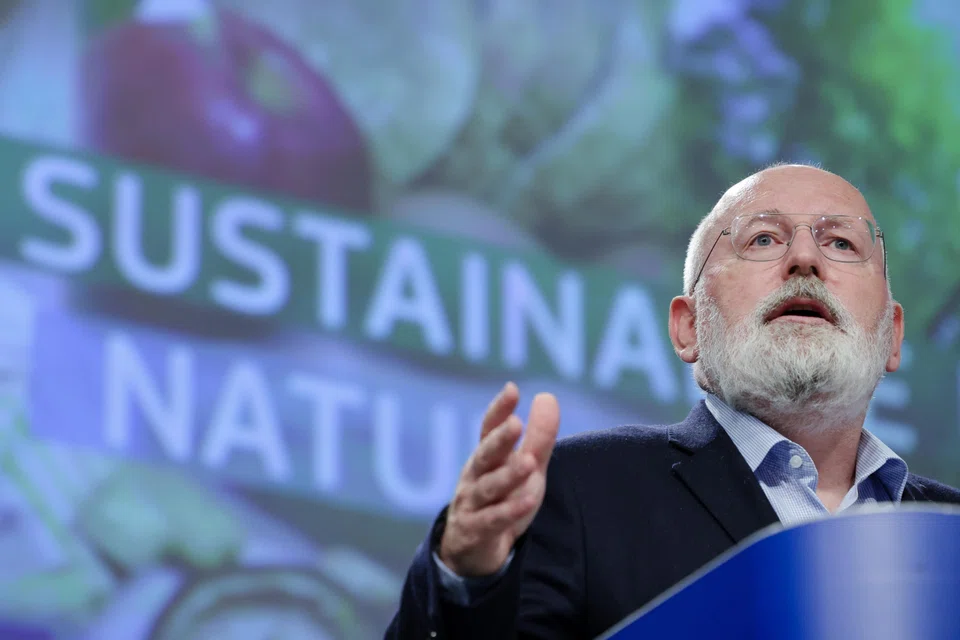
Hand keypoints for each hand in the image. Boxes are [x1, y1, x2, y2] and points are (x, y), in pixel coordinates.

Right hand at [438, 382, 559, 576]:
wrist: (472, 552)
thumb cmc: (502, 499)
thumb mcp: (524, 467)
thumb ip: (538, 436)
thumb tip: (546, 396)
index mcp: (486, 457)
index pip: (489, 429)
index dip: (499, 410)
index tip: (512, 390)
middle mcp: (475, 476)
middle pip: (486, 454)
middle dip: (500, 439)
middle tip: (516, 423)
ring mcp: (472, 504)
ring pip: (488, 487)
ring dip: (507, 475)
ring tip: (528, 463)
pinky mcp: (475, 532)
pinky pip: (493, 520)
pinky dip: (509, 511)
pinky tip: (529, 501)